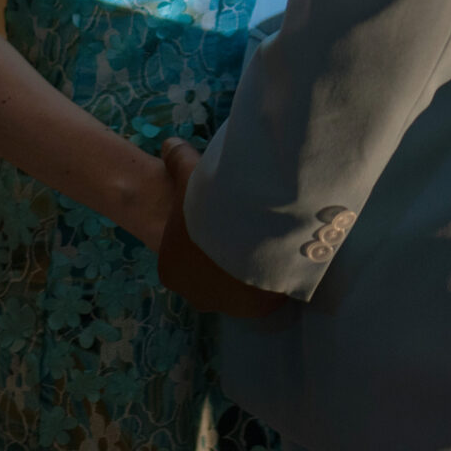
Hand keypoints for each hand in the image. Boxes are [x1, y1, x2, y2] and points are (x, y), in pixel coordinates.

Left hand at [156, 138, 288, 318]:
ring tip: (267, 237)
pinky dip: (274, 277)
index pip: (183, 256)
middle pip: (210, 275)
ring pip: (239, 287)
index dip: (203, 235)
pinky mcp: (259, 308)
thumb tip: (168, 141)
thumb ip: (177, 160)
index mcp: (171, 269)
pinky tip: (282, 251)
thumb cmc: (210, 204)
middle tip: (245, 225)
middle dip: (225, 256)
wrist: (249, 228)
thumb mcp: (190, 176)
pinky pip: (267, 293)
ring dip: (250, 269)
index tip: (221, 216)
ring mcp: (227, 306)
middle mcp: (194, 295)